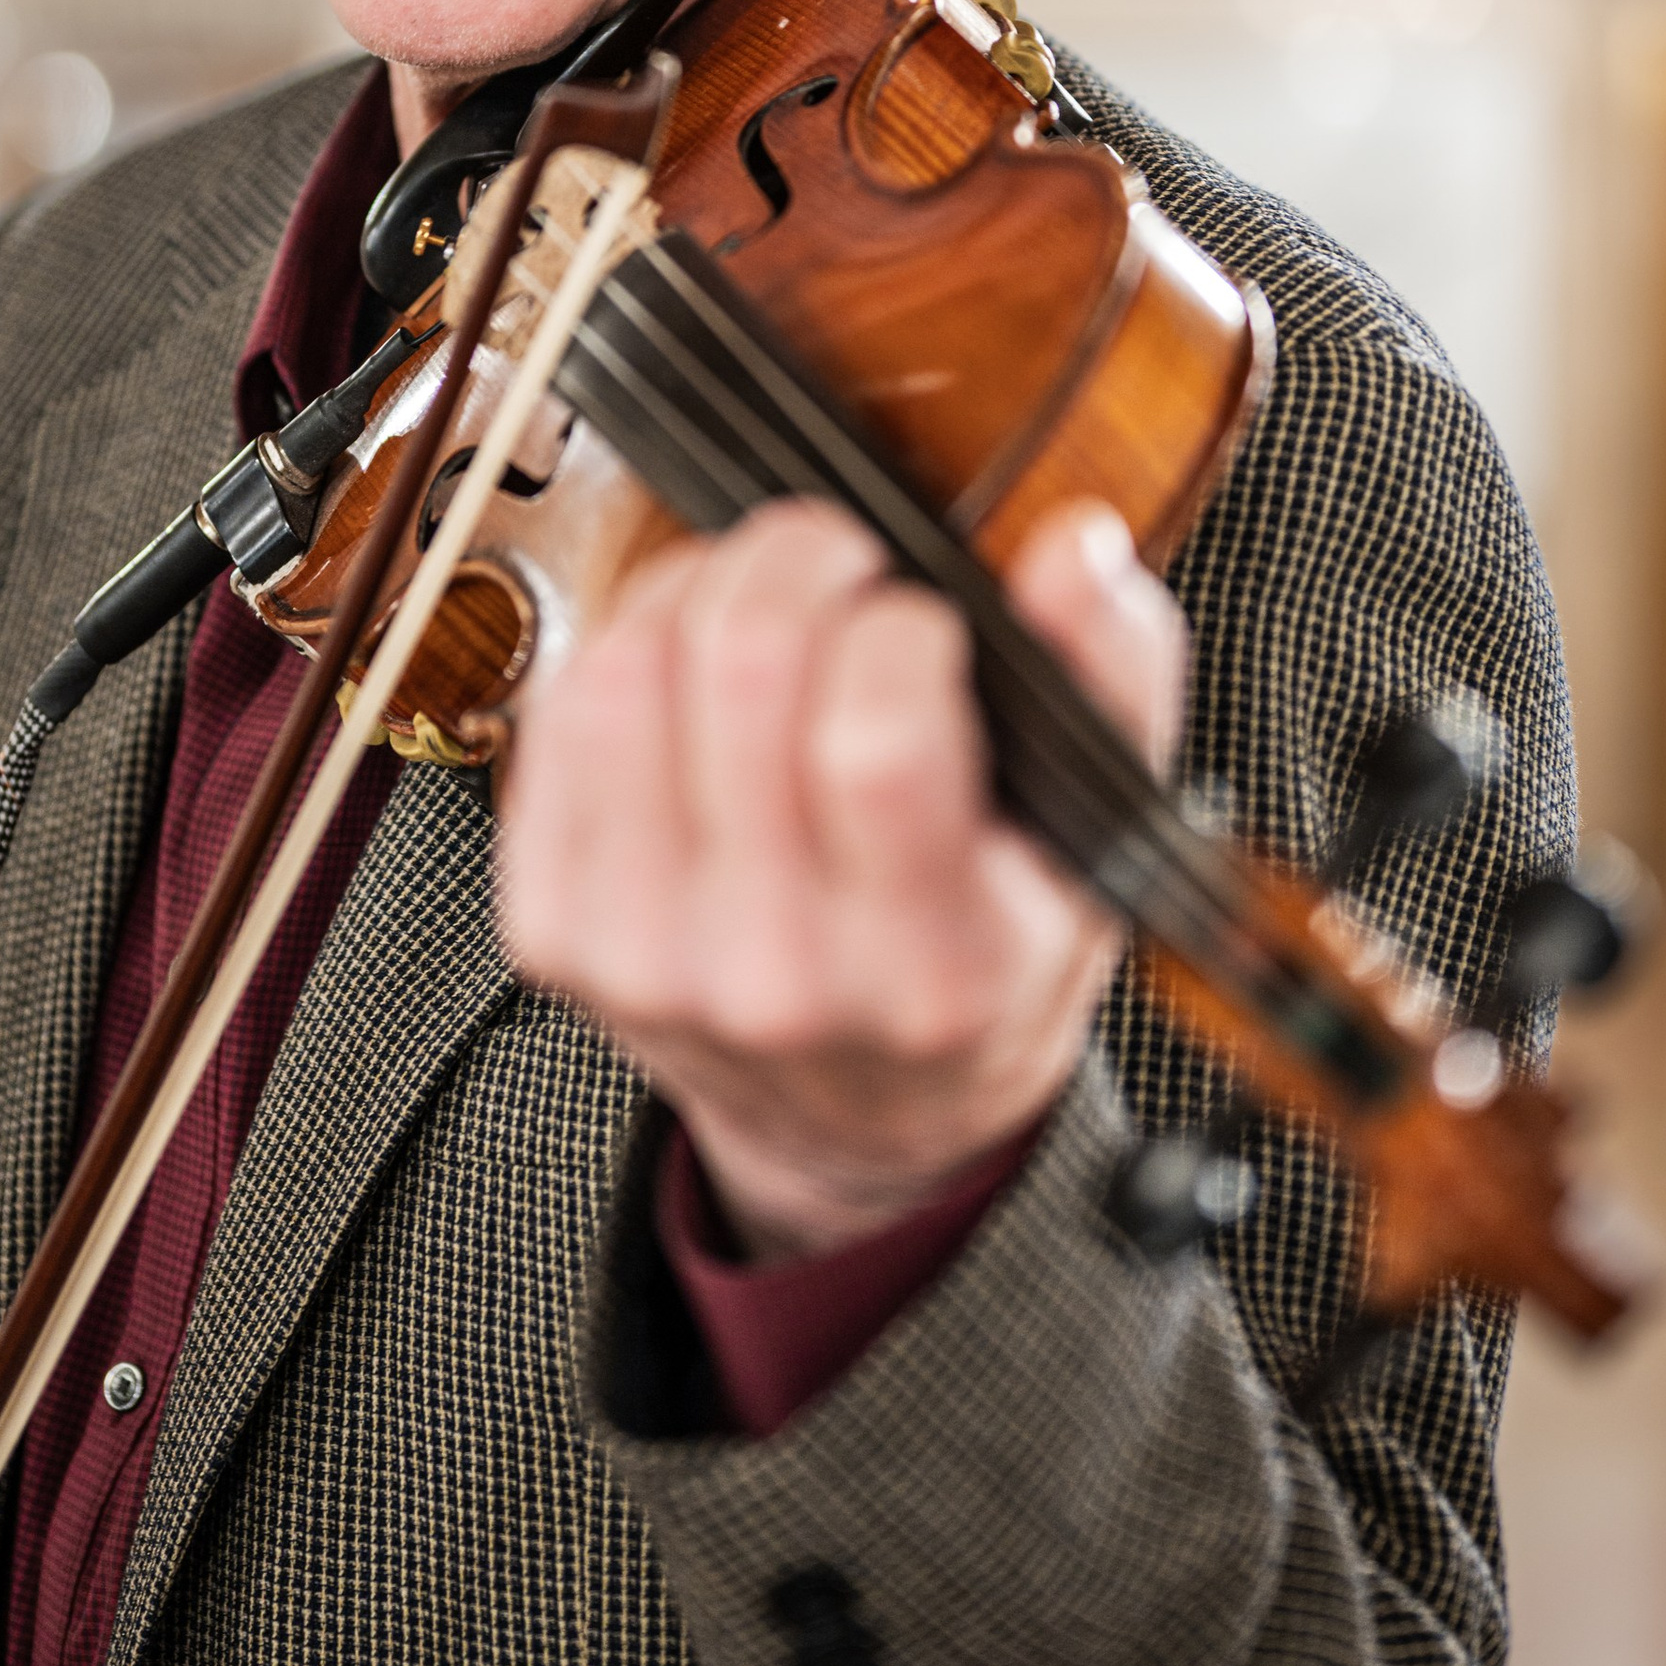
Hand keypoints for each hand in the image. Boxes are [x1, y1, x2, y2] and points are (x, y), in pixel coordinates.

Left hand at [501, 495, 1186, 1256]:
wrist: (857, 1117)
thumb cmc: (987, 956)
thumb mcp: (1098, 841)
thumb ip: (1113, 678)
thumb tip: (1077, 548)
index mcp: (934, 970)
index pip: (879, 742)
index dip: (903, 627)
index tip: (926, 623)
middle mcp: (778, 977)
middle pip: (746, 672)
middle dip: (804, 565)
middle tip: (844, 570)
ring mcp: (647, 957)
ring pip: (632, 671)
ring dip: (703, 592)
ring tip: (767, 615)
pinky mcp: (553, 929)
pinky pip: (559, 713)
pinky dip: (625, 647)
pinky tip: (691, 672)